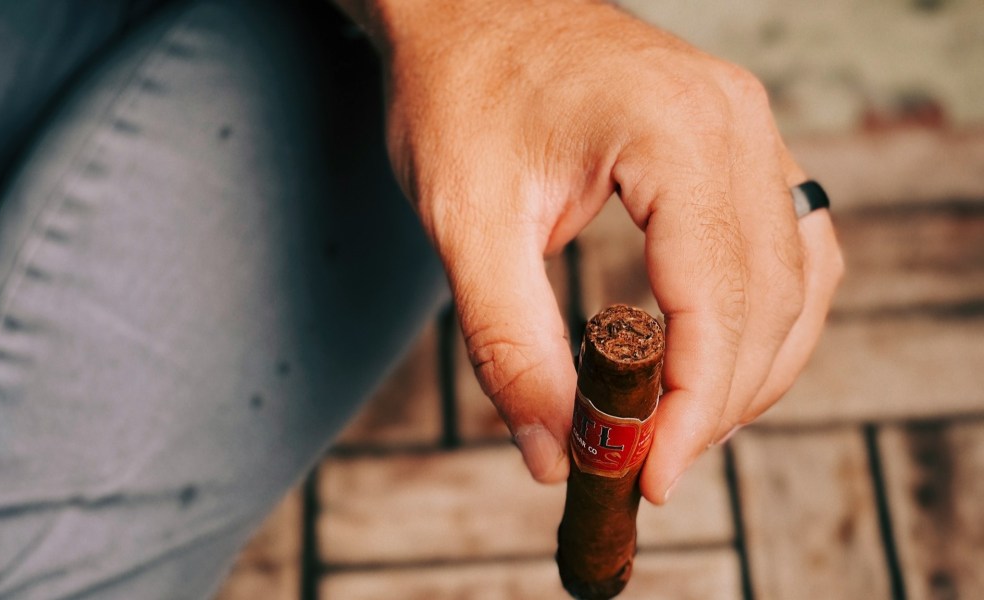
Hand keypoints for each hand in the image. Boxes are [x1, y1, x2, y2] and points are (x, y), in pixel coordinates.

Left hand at [343, 0, 842, 502]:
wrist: (467, 12)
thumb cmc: (459, 95)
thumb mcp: (466, 224)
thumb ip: (509, 346)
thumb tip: (556, 454)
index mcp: (673, 130)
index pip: (719, 298)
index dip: (695, 405)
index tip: (651, 475)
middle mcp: (734, 121)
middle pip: (770, 298)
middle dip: (719, 400)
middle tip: (652, 463)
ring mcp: (746, 127)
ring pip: (797, 278)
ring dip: (753, 367)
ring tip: (684, 427)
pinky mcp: (736, 142)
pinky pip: (789, 245)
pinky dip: (764, 317)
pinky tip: (718, 359)